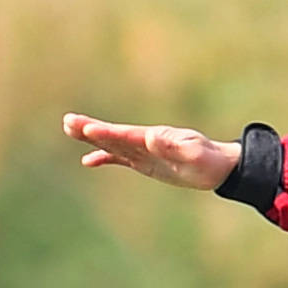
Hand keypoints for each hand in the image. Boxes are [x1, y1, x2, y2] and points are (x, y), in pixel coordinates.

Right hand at [63, 113, 240, 191]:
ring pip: (113, 144)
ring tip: (69, 128)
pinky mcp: (145, 162)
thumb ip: (173, 146)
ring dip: (92, 138)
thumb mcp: (194, 154)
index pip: (126, 135)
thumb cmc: (209, 159)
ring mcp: (143, 152)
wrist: (218, 166)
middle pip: (114, 135)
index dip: (107, 133)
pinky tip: (88, 160)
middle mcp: (145, 142)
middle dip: (91, 129)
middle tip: (69, 122)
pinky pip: (121, 159)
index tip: (87, 128)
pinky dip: (105, 158)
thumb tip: (151, 137)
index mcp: (155, 138)